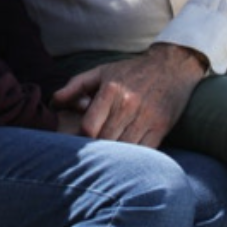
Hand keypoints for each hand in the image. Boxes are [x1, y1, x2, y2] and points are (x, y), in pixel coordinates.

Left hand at [50, 44, 206, 148]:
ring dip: (113, 157)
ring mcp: (146, 117)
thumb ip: (75, 86)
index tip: (78, 142)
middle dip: (95, 150)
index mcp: (111, 90)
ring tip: (105, 160)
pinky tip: (125, 158)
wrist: (172, 66)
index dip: (80, 139)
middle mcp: (128, 104)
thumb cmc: (131, 71)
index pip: (89, 127)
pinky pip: (143, 151)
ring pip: (123, 149)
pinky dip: (133, 158)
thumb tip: (54, 102)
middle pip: (104, 141)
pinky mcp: (161, 127)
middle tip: (89, 156)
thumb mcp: (102, 71)